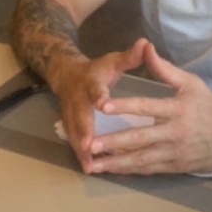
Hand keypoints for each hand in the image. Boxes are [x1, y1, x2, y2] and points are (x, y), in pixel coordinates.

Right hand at [50, 39, 146, 172]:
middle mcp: (78, 99)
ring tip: (91, 166)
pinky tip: (91, 168)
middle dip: (84, 131)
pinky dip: (82, 155)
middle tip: (90, 147)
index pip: (95, 89)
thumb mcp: (112, 61)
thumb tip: (145, 43)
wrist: (66, 74)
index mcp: (91, 82)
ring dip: (81, 149)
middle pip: (80, 116)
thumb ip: (129, 57)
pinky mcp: (69, 125)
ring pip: (74, 133)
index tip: (103, 105)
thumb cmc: (97, 70)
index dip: (99, 96)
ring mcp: (70, 114)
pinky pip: (74, 141)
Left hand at [88, 40, 211, 174]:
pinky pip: (149, 169)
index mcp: (176, 109)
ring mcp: (174, 153)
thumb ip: (164, 69)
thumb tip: (145, 47)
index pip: (146, 107)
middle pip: (139, 138)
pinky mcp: (175, 167)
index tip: (104, 107)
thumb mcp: (191, 83)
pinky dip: (131, 171)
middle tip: (91, 144)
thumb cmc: (210, 107)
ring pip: (141, 159)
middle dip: (113, 143)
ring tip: (94, 164)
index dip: (124, 107)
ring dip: (117, 163)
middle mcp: (174, 133)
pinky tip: (114, 170)